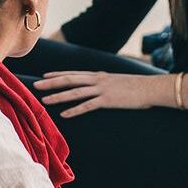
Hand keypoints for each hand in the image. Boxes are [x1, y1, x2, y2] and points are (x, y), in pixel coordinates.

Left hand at [35, 71, 168, 117]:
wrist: (151, 87)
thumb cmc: (138, 87)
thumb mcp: (119, 82)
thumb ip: (107, 84)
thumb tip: (101, 88)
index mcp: (100, 75)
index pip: (74, 73)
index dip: (58, 74)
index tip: (45, 76)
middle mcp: (98, 80)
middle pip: (69, 80)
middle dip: (51, 83)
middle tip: (36, 85)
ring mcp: (102, 90)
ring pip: (75, 92)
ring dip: (58, 96)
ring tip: (45, 100)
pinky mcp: (108, 100)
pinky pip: (88, 106)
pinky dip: (75, 110)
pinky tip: (64, 115)